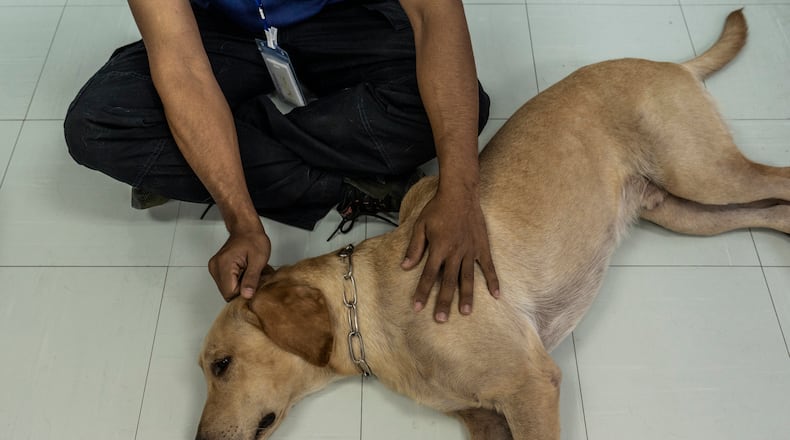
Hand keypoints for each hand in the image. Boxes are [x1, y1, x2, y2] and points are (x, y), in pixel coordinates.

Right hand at [208, 227, 271, 301]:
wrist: (246, 228)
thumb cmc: (253, 239)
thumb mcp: (258, 259)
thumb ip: (252, 279)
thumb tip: (247, 295)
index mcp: (224, 265)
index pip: (230, 293)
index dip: (244, 293)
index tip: (254, 285)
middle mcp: (215, 267)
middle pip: (227, 293)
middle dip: (242, 290)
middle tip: (253, 278)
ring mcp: (215, 268)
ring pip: (227, 289)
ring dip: (239, 286)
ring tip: (248, 273)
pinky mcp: (217, 269)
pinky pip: (226, 283)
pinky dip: (236, 282)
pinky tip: (244, 273)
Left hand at [402, 186, 499, 321]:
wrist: (460, 194)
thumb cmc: (437, 209)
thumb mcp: (420, 226)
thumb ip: (415, 247)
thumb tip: (405, 266)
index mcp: (439, 248)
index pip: (428, 275)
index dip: (422, 292)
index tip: (417, 307)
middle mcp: (455, 253)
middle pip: (448, 282)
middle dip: (443, 301)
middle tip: (441, 319)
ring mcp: (470, 251)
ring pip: (468, 278)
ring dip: (466, 296)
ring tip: (465, 312)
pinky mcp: (482, 247)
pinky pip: (488, 267)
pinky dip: (493, 281)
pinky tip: (496, 295)